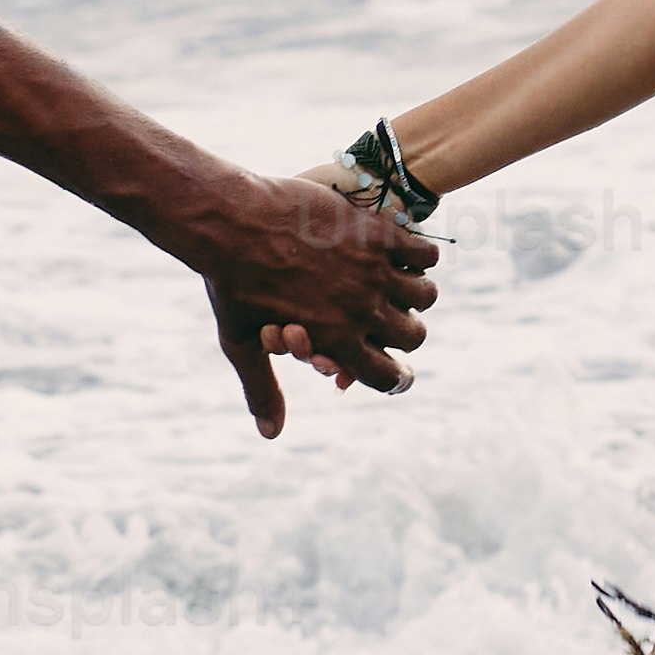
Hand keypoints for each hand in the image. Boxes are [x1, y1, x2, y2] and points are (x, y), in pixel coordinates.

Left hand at [198, 156, 435, 433]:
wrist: (229, 221)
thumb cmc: (229, 283)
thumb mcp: (241, 342)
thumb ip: (262, 388)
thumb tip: (270, 434)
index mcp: (336, 341)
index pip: (389, 377)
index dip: (396, 377)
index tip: (398, 370)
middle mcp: (362, 310)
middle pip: (414, 336)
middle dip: (407, 333)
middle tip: (399, 320)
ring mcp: (372, 271)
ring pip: (425, 295)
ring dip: (417, 294)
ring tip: (405, 285)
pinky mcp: (376, 234)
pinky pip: (423, 253)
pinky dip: (421, 256)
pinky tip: (405, 253)